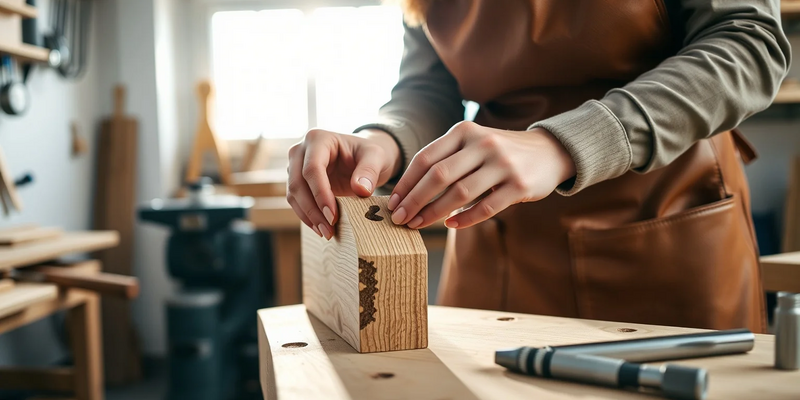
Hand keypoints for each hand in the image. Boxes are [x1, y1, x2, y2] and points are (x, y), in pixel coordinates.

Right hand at [287, 128, 400, 238]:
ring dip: (308, 216)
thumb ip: (369, 171)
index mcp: (318, 139)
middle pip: (297, 183)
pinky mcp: (297, 182)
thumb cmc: (369, 154)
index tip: (333, 216)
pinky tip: (321, 227)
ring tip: (326, 232)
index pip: (312, 168)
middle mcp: (301, 151)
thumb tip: (361, 190)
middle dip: (312, 210)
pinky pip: (296, 201)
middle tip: (329, 230)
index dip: (320, 194)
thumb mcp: (376, 157)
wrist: (363, 158)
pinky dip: (307, 216)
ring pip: (293, 194)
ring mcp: (295, 166)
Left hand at [387, 121, 575, 229]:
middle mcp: (482, 144)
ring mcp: (502, 164)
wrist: (549, 152)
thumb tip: (408, 191)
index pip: (426, 158)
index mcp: (465, 131)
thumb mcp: (473, 144)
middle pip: (438, 176)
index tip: (393, 202)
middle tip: (400, 219)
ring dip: (434, 213)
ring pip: (459, 194)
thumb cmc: (499, 153)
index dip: (406, 183)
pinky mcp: (519, 185)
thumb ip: (446, 159)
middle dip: (415, 200)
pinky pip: (486, 207)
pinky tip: (451, 226)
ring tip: (419, 225)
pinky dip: (465, 219)